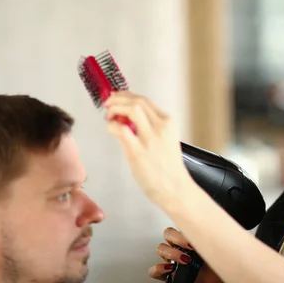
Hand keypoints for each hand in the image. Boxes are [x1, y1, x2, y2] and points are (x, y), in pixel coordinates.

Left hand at [103, 91, 193, 207]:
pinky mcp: (138, 151)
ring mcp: (149, 138)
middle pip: (137, 102)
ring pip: (131, 109)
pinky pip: (121, 129)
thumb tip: (128, 119)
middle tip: (108, 102)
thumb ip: (152, 127)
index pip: (146, 101)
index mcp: (168, 123)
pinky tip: (110, 128)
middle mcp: (161, 127)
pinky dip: (112, 125)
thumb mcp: (166, 140)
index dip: (128, 95)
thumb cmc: (169, 168)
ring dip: (115, 108)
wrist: (175, 188)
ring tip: (108, 114)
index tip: (118, 96)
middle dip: (119, 98)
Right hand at [149, 227, 221, 282]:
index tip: (193, 237)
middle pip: (167, 233)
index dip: (184, 229)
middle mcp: (179, 248)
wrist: (212, 282)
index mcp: (190, 239)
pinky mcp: (166, 274)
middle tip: (189, 247)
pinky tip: (170, 269)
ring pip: (160, 248)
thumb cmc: (214, 269)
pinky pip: (154, 269)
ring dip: (171, 252)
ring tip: (184, 260)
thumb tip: (211, 230)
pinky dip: (159, 268)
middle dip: (177, 238)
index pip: (179, 225)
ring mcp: (171, 260)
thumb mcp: (214, 251)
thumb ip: (208, 240)